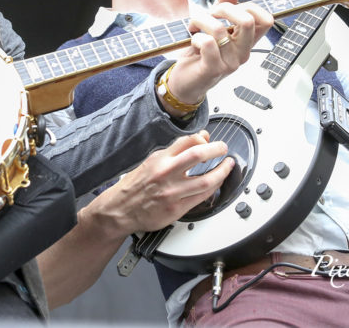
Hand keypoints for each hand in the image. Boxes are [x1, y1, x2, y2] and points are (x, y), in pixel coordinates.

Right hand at [95, 132, 232, 233]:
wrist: (120, 209)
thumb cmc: (135, 185)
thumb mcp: (152, 161)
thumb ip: (176, 151)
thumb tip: (200, 138)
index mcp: (160, 159)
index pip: (187, 141)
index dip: (203, 138)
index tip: (211, 140)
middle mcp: (166, 174)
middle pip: (198, 155)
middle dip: (217, 150)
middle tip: (224, 149)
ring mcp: (172, 192)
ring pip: (206, 181)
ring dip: (222, 172)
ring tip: (227, 167)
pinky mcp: (176, 209)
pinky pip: (201, 198)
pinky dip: (213, 189)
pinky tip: (216, 185)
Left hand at [163, 0, 272, 110]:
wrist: (185, 82)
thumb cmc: (200, 54)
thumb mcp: (213, 26)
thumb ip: (224, 5)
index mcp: (246, 41)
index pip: (266, 20)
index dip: (250, 6)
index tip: (229, 6)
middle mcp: (242, 52)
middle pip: (248, 21)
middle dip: (224, 8)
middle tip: (210, 13)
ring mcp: (230, 62)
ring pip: (219, 29)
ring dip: (200, 20)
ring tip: (193, 26)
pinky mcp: (214, 69)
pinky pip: (207, 43)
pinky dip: (195, 36)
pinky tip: (192, 41)